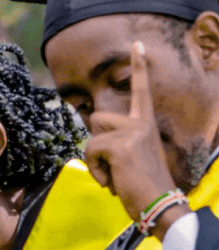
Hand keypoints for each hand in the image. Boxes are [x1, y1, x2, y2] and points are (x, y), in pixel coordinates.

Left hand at [83, 41, 177, 220]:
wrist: (160, 205)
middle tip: (114, 166)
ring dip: (94, 160)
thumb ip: (117, 143)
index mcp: (145, 125)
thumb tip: (92, 138)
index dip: (139, 67)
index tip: (137, 44)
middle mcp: (141, 123)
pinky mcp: (121, 146)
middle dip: (95, 143)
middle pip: (96, 118)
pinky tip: (112, 182)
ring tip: (114, 175)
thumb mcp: (131, 159)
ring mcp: (132, 133)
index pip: (141, 91)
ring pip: (90, 136)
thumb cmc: (143, 186)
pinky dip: (95, 171)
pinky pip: (89, 152)